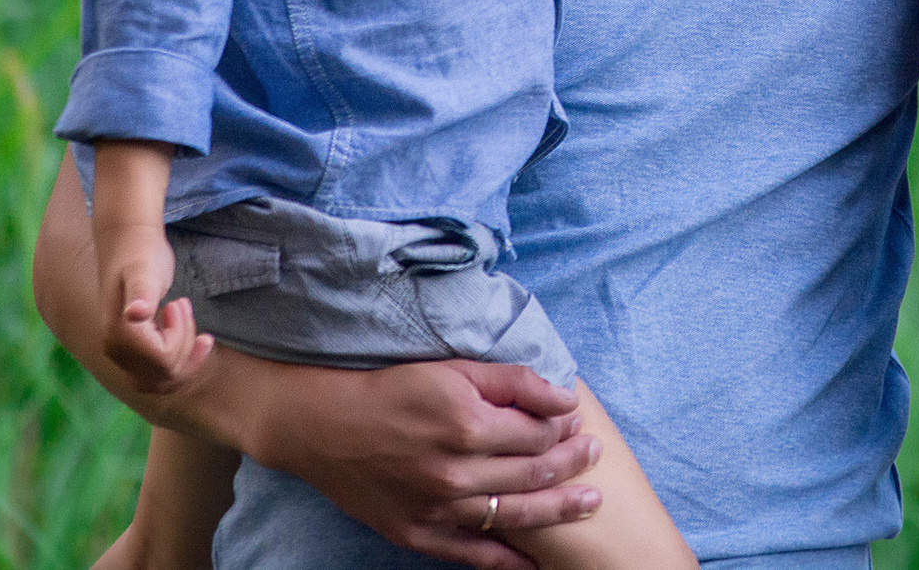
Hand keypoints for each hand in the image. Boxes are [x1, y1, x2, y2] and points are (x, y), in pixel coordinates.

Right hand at [100, 228, 211, 394]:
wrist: (129, 243)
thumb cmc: (141, 254)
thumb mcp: (147, 272)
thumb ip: (142, 294)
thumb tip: (136, 315)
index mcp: (119, 337)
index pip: (164, 360)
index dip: (180, 335)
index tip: (178, 303)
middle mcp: (116, 351)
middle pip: (166, 375)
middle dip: (184, 343)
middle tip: (181, 305)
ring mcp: (122, 353)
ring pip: (164, 379)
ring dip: (185, 352)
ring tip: (184, 313)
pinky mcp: (134, 349)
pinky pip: (160, 374)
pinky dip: (183, 362)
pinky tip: (201, 340)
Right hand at [241, 360, 603, 569]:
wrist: (323, 427)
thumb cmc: (392, 389)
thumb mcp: (453, 368)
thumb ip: (513, 382)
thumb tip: (565, 396)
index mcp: (469, 425)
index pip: (538, 433)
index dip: (564, 425)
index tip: (578, 419)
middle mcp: (456, 472)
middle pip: (534, 474)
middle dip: (572, 463)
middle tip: (595, 455)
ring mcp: (438, 508)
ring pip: (514, 516)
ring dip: (558, 510)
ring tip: (589, 503)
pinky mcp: (419, 534)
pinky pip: (474, 554)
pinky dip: (508, 561)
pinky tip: (536, 562)